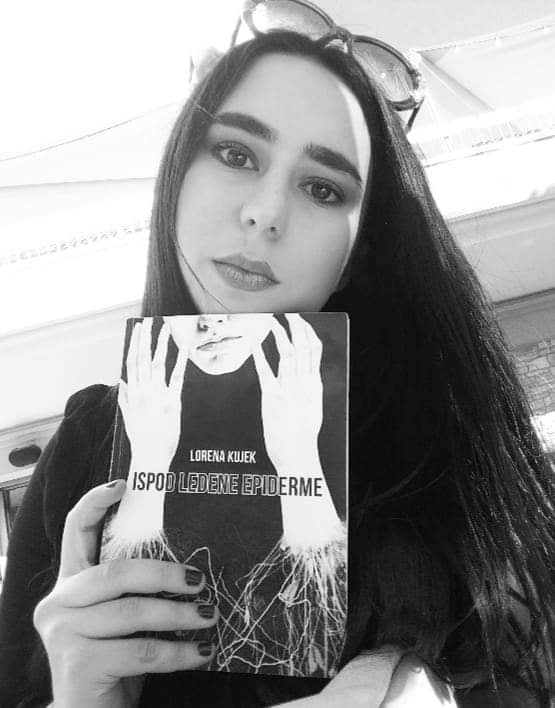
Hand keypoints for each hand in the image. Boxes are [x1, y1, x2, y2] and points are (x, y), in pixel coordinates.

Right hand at [33, 481, 217, 707]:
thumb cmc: (114, 662)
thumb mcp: (122, 619)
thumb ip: (135, 590)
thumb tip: (189, 567)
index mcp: (71, 584)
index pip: (74, 531)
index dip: (94, 503)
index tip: (123, 485)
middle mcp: (59, 602)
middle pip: (117, 571)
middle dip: (165, 574)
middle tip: (199, 580)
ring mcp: (63, 633)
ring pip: (133, 612)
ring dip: (180, 616)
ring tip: (209, 617)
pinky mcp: (77, 664)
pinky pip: (141, 650)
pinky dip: (178, 652)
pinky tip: (201, 652)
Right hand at [119, 320, 187, 470]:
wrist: (150, 457)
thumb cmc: (141, 439)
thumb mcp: (128, 417)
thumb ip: (125, 397)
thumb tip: (121, 381)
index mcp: (133, 393)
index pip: (132, 361)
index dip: (134, 343)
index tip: (137, 328)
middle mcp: (144, 392)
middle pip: (143, 358)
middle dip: (146, 338)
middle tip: (149, 321)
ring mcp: (158, 396)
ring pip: (158, 363)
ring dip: (162, 344)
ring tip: (166, 328)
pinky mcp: (173, 403)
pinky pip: (177, 378)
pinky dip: (180, 362)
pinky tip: (183, 349)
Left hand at [253, 314, 322, 472]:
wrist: (298, 455)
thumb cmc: (303, 435)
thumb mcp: (312, 406)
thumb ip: (309, 388)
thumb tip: (307, 375)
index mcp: (314, 384)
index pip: (315, 350)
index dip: (308, 332)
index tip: (301, 320)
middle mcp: (304, 383)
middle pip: (303, 346)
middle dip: (296, 326)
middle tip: (288, 314)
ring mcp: (289, 389)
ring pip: (288, 353)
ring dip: (279, 334)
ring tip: (272, 322)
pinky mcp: (272, 398)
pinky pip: (266, 371)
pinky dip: (260, 355)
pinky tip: (254, 344)